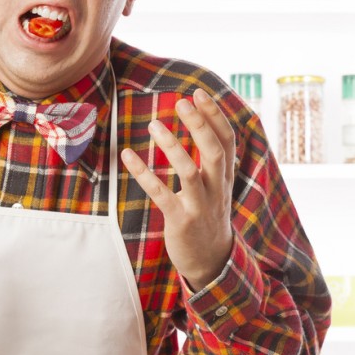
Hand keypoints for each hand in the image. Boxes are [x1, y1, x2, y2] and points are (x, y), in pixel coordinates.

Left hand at [121, 89, 234, 291]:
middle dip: (200, 124)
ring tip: (154, 124)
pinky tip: (127, 156)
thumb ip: (211, 161)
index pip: (228, 141)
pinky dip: (143, 174)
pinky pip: (161, 194)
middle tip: (181, 101)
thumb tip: (202, 125)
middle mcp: (217, 190)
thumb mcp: (216, 188)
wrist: (210, 262)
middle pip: (215, 152)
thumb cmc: (207, 217)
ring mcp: (200, 206)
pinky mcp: (180, 221)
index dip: (215, 116)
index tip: (199, 92)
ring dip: (172, 146)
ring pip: (190, 171)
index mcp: (225, 178)